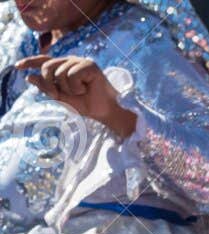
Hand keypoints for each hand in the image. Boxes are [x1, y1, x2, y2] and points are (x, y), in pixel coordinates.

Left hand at [17, 55, 134, 137]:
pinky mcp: (89, 65)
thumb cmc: (86, 104)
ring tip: (80, 92)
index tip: (17, 67)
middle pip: (48, 67)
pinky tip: (86, 89)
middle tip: (60, 94)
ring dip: (68, 89)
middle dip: (50, 83)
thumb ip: (46, 87)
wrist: (104, 112)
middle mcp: (70, 61)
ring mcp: (80, 61)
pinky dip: (76, 86)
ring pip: (60, 73)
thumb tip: (29, 77)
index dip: (29, 62)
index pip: (44, 61)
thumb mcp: (62, 98)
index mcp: (63, 67)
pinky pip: (72, 75)